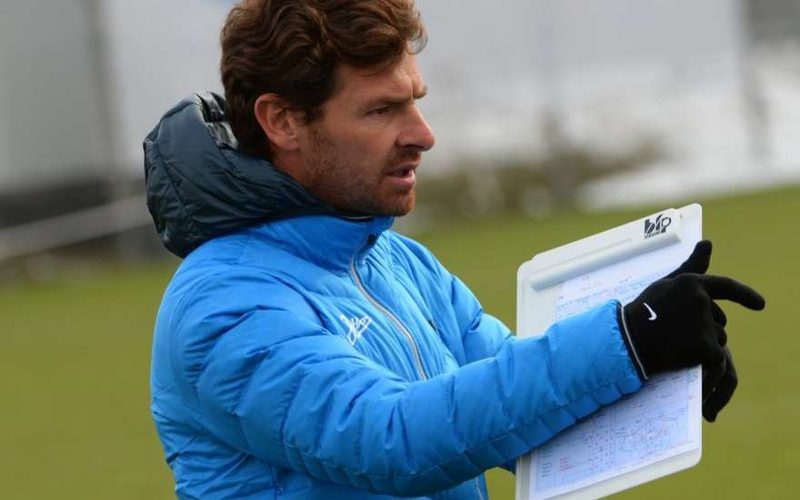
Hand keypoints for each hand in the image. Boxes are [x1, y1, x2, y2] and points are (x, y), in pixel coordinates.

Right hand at [618, 241, 765, 420]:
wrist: (627, 341)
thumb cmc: (642, 313)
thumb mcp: (665, 285)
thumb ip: (691, 266)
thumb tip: (708, 242)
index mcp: (691, 283)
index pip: (726, 287)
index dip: (745, 296)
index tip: (760, 305)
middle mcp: (701, 300)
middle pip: (719, 320)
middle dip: (705, 327)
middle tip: (674, 332)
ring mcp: (703, 324)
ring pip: (719, 339)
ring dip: (704, 344)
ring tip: (676, 343)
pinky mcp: (704, 346)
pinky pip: (715, 357)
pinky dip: (704, 361)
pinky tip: (683, 357)